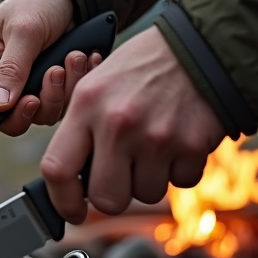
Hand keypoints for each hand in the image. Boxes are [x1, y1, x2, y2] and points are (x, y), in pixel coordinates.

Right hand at [0, 0, 101, 135]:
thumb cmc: (37, 3)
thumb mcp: (23, 31)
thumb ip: (11, 69)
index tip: (11, 106)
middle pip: (6, 118)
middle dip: (33, 104)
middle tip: (51, 79)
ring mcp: (25, 87)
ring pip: (39, 114)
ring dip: (60, 91)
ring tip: (71, 59)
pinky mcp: (50, 89)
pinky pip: (62, 104)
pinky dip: (76, 84)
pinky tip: (83, 60)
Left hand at [41, 26, 226, 222]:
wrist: (200, 47)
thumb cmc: (141, 69)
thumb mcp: (97, 86)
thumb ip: (81, 131)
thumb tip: (72, 182)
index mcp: (86, 105)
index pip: (57, 169)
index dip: (62, 200)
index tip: (70, 210)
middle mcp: (118, 123)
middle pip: (105, 199)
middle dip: (113, 195)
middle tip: (120, 176)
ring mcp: (156, 137)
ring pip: (146, 194)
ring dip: (149, 180)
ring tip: (152, 146)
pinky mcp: (192, 145)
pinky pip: (181, 182)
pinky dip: (180, 170)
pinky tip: (177, 141)